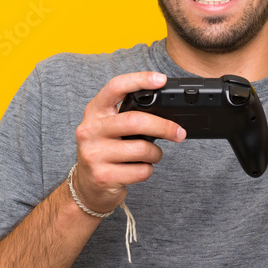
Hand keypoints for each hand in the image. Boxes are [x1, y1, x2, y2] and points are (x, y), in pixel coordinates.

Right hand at [73, 72, 185, 213]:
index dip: (140, 80)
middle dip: (164, 127)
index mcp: (94, 112)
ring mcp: (95, 154)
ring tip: (150, 156)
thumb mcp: (108, 128)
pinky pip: (141, 171)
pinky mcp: (104, 176)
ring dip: (156, 154)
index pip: (115, 87)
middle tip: (179, 132)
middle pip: (136, 120)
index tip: (162, 79)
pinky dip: (147, 170)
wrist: (87, 187)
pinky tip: (137, 169)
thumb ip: (127, 115)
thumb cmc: (105, 151)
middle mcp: (90, 130)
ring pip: (143, 149)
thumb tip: (166, 111)